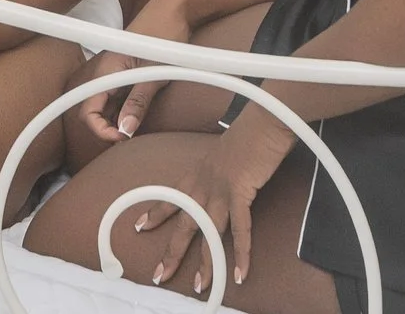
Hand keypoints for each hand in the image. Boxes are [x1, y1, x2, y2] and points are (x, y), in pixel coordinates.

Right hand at [79, 0, 192, 142]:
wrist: (176, 8)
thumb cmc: (165, 34)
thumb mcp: (155, 74)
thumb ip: (138, 102)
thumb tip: (125, 130)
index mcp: (106, 70)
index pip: (87, 109)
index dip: (100, 129)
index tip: (122, 137)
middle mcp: (105, 71)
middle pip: (94, 109)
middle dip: (107, 128)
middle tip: (131, 136)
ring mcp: (115, 71)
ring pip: (106, 104)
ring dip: (116, 119)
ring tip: (137, 126)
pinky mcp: (125, 70)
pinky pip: (117, 95)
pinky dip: (124, 107)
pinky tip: (139, 112)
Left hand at [132, 114, 294, 296]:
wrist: (264, 119)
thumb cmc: (250, 133)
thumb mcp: (226, 153)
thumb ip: (220, 170)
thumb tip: (225, 179)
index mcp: (198, 172)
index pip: (170, 196)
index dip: (155, 213)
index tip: (140, 227)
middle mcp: (204, 183)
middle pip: (183, 223)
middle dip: (171, 252)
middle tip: (159, 275)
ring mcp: (221, 189)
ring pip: (207, 232)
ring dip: (205, 262)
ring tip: (200, 286)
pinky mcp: (241, 192)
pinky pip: (240, 229)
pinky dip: (241, 253)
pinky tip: (240, 274)